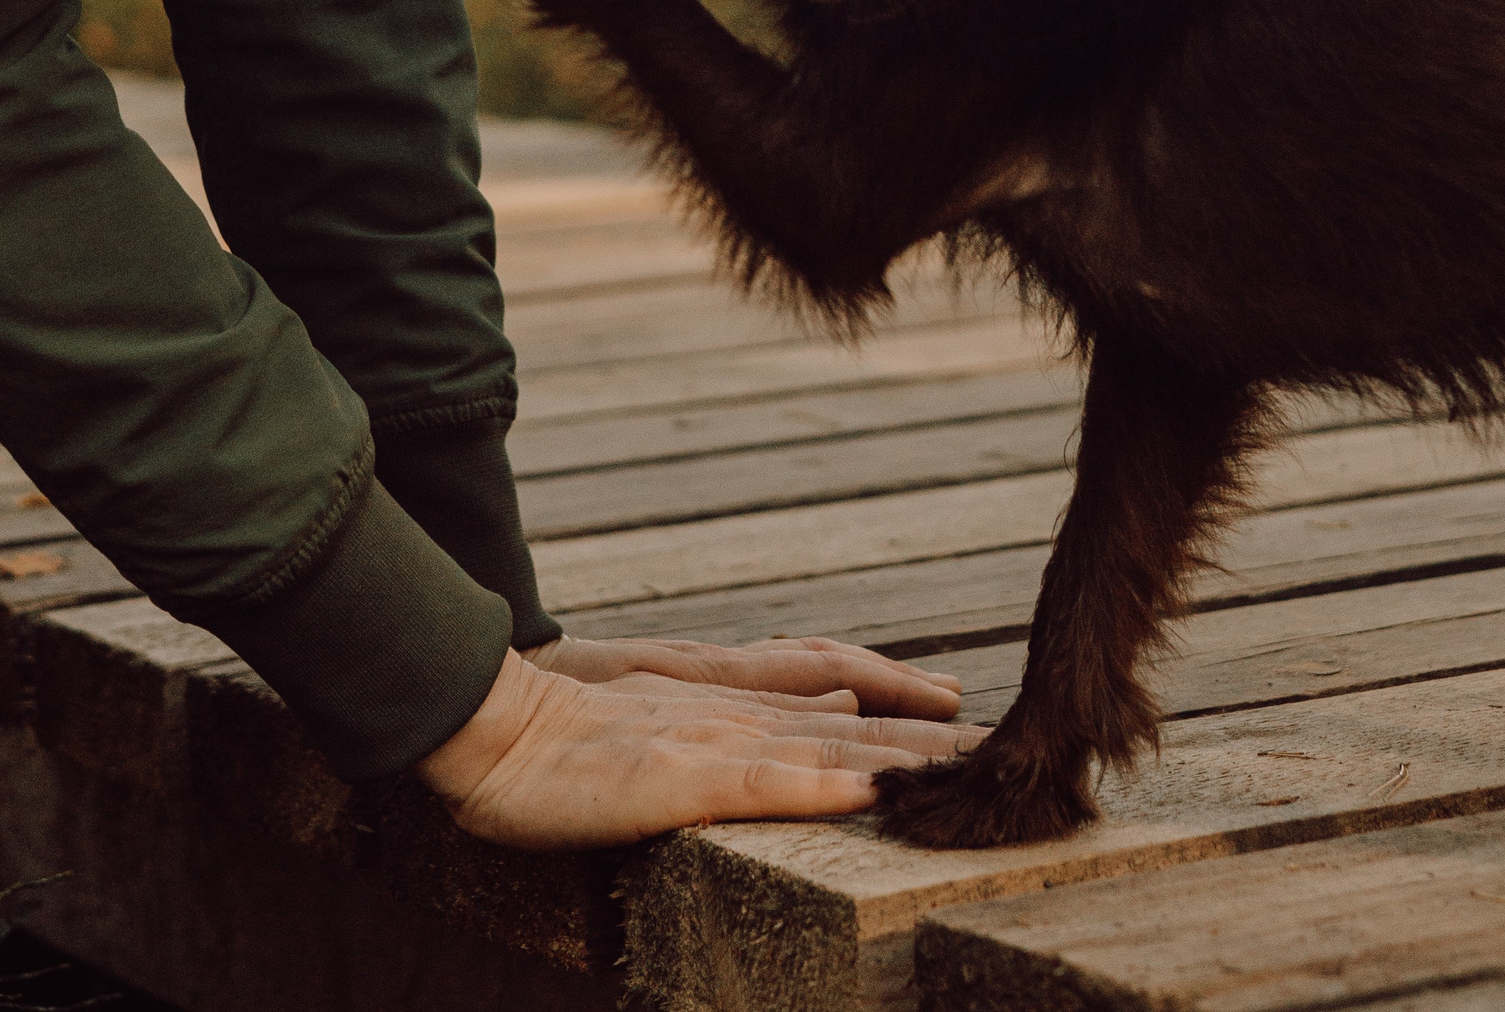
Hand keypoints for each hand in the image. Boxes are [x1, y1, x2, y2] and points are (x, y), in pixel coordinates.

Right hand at [417, 649, 985, 850]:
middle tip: (1019, 752)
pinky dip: (820, 789)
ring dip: (907, 763)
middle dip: (940, 745)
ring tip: (978, 769)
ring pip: (833, 752)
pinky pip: (764, 783)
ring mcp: (712, 743)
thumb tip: (830, 724)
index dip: (915, 721)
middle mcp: (738, 716)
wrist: (485, 723)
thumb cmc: (557, 745)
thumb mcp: (665, 731)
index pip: (845, 710)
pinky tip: (871, 796)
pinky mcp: (680, 775)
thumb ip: (742, 726)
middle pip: (862, 729)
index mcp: (733, 708)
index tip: (978, 729)